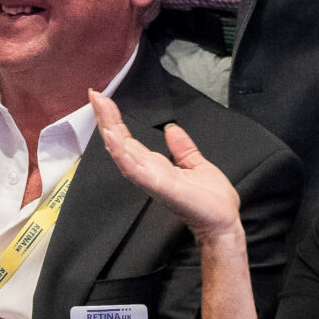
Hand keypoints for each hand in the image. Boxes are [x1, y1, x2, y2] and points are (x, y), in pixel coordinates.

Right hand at [92, 91, 242, 242]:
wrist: (223, 223)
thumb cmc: (212, 200)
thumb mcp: (197, 165)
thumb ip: (182, 148)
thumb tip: (171, 128)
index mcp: (156, 166)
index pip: (129, 140)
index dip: (116, 121)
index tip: (104, 99)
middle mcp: (148, 172)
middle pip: (121, 143)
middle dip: (106, 120)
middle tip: (94, 95)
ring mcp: (151, 180)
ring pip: (123, 153)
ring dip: (110, 131)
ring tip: (100, 109)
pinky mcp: (159, 187)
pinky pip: (136, 169)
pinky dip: (122, 154)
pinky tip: (113, 138)